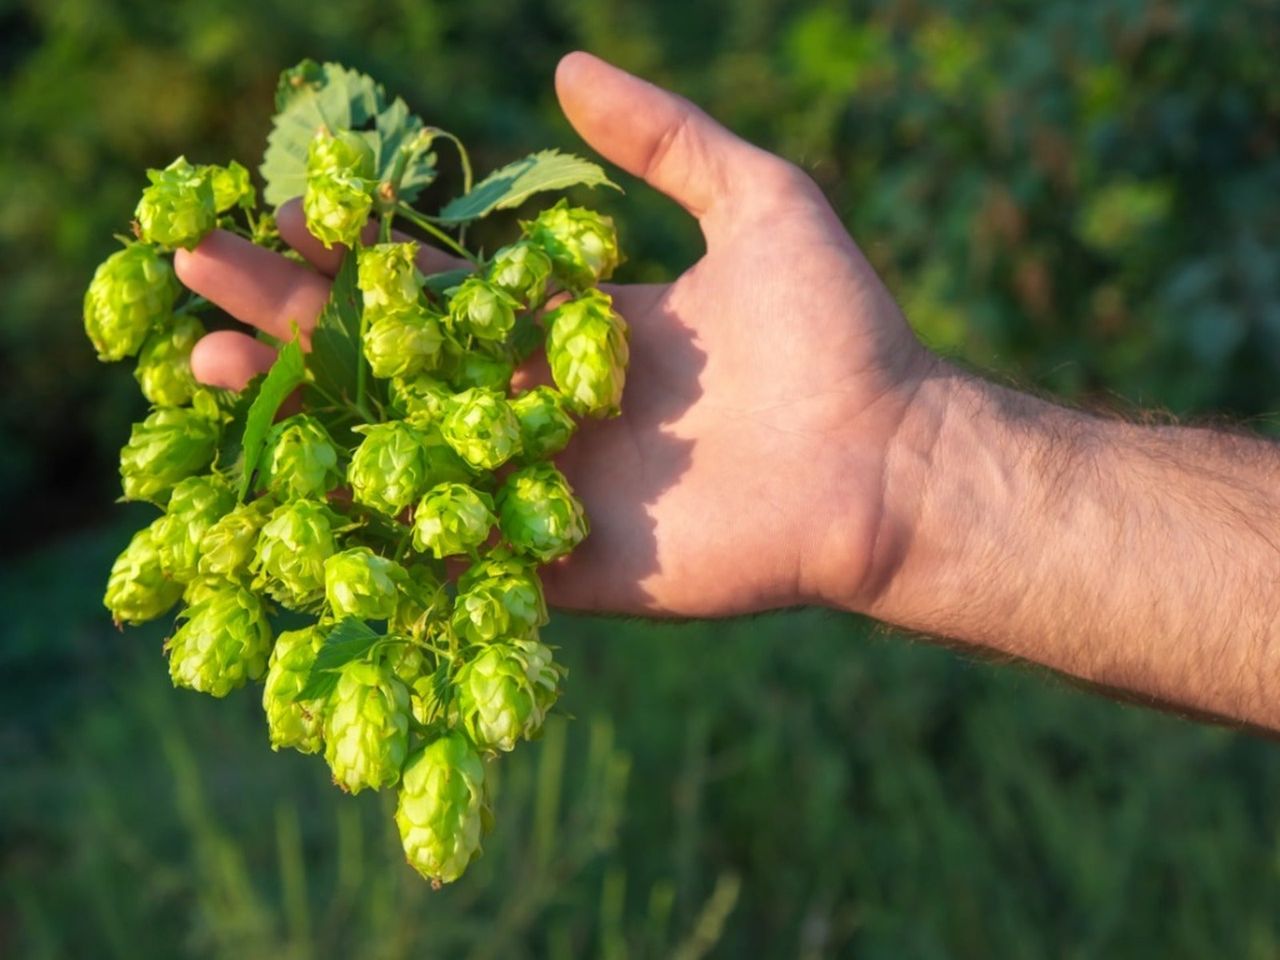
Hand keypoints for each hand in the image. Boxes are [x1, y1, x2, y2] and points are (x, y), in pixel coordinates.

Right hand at [176, 52, 931, 617]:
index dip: (361, 253)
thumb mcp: (757, 200)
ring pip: (404, 456)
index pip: (440, 286)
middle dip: (297, 322)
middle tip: (200, 286)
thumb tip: (566, 71)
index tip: (286, 211)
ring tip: (212, 369)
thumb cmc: (834, 330)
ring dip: (306, 418)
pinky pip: (456, 556)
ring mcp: (545, 488)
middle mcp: (542, 404)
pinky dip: (378, 533)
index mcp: (570, 325)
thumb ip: (666, 140)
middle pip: (396, 366)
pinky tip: (288, 498)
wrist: (886, 460)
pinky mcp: (563, 567)